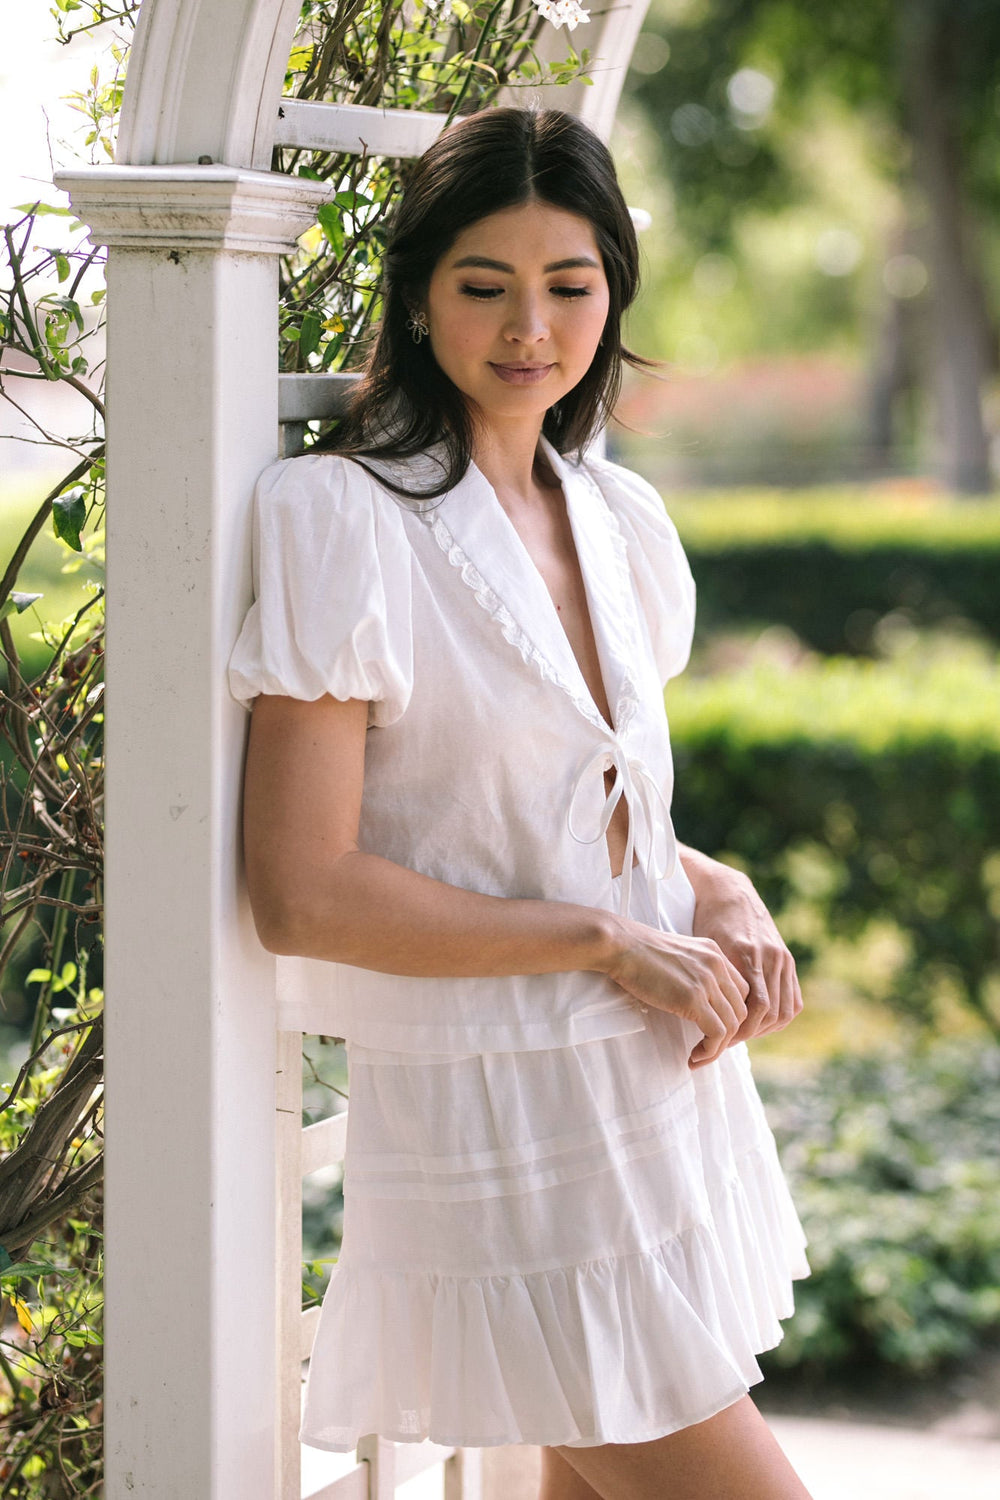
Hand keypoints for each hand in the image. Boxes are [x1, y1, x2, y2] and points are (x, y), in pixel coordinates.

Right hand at [605, 922, 750, 1069]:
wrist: (620, 945)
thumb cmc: (637, 952)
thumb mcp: (677, 955)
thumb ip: (693, 971)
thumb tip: (695, 999)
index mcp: (714, 952)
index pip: (741, 991)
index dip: (731, 1015)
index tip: (712, 1030)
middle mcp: (717, 965)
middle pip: (740, 1010)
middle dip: (728, 1036)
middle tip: (707, 1048)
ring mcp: (706, 982)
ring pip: (731, 1025)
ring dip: (718, 1048)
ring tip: (698, 1057)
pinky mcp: (692, 999)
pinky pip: (716, 1033)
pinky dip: (710, 1050)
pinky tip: (694, 1056)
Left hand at [683, 849, 802, 1045]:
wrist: (728, 892)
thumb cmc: (706, 920)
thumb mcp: (704, 948)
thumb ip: (712, 978)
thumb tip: (707, 1017)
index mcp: (746, 954)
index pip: (754, 1007)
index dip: (738, 1030)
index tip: (718, 1040)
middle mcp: (769, 956)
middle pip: (770, 1013)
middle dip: (748, 1034)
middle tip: (726, 1043)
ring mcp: (782, 958)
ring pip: (784, 1011)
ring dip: (765, 1029)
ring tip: (741, 1036)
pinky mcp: (788, 960)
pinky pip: (793, 1000)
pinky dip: (781, 1017)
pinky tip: (761, 1024)